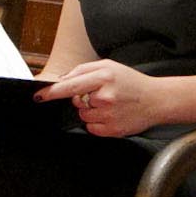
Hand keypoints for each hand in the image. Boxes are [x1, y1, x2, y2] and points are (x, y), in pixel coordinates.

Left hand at [37, 59, 163, 136]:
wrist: (157, 100)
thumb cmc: (132, 82)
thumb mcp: (109, 66)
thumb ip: (84, 70)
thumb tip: (62, 80)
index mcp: (104, 77)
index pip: (70, 85)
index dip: (51, 92)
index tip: (38, 96)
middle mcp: (105, 97)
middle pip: (76, 101)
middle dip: (83, 98)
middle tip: (103, 94)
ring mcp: (109, 115)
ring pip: (83, 115)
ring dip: (91, 111)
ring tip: (111, 105)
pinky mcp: (112, 130)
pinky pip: (91, 127)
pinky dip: (98, 122)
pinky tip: (113, 115)